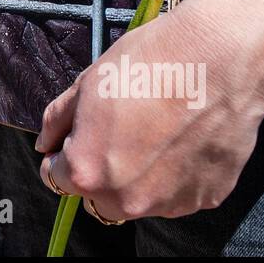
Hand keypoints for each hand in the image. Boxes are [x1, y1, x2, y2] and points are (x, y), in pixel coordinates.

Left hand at [35, 4, 263, 221]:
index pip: (57, 178)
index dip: (62, 154)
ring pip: (140, 198)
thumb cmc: (148, 65)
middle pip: (99, 196)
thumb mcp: (87, 83)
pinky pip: (178, 193)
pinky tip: (185, 138)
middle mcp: (126, 199)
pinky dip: (176, 174)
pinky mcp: (205, 198)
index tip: (77, 136)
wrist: (219, 58)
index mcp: (87, 172)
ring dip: (139, 176)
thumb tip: (45, 144)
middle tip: (120, 131)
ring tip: (157, 132)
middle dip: (100, 171)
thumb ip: (57, 121)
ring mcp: (169, 203)